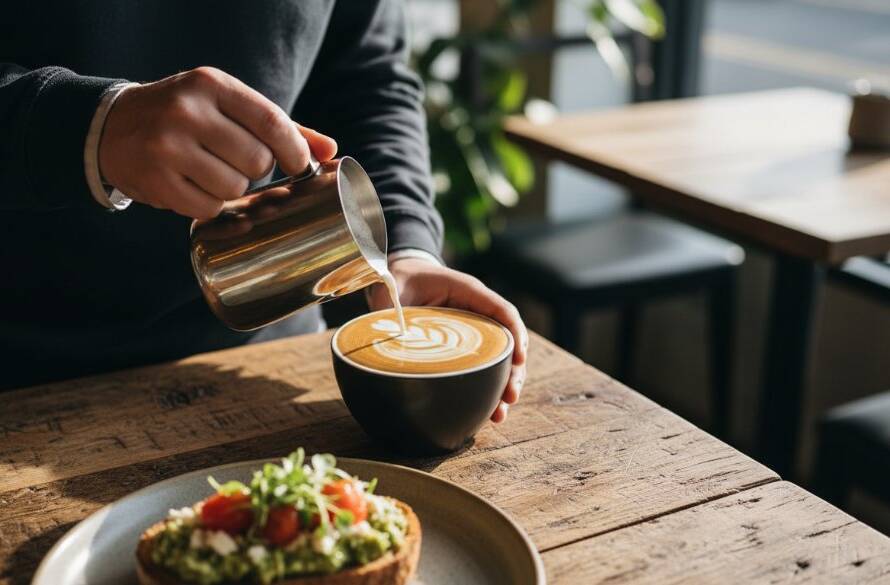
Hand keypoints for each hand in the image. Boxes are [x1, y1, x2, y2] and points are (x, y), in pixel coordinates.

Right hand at [99, 67, 337, 218]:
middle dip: (256, 169)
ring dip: (231, 188)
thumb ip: (280, 126)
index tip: (300, 165)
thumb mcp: (227, 106)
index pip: (271, 121)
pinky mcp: (156, 181)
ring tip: (209, 171)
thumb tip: (329, 150)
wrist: (112, 127)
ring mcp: (168, 147)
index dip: (295, 150)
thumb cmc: (185, 117)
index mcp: (211, 85)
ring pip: (234, 187)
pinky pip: (208, 208)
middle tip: (236, 161)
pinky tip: (192, 185)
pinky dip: (209, 204)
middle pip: (258, 161)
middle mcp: (187, 111)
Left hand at [367, 258, 528, 422]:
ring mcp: (474, 330)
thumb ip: (394, 308)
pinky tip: (486, 409)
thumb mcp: (395, 288)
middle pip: (508, 341)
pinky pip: (483, 364)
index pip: (501, 310)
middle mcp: (477, 310)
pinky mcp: (466, 345)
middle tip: (510, 397)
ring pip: (499, 358)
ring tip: (499, 414)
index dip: (515, 334)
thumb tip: (391, 337)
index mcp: (467, 291)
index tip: (519, 359)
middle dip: (513, 370)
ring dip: (503, 385)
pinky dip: (487, 386)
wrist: (398, 275)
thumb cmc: (400, 279)